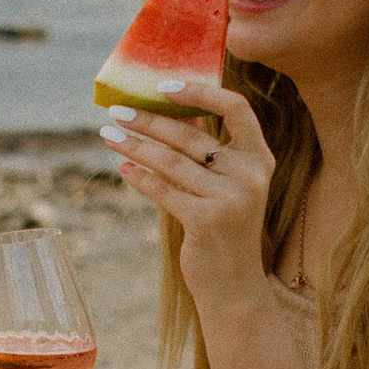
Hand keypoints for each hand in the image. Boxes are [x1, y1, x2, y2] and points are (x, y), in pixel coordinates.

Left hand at [101, 87, 273, 299]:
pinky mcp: (207, 222)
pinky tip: (123, 168)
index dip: (201, 91)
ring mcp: (231, 199)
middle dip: (148, 120)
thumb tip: (170, 107)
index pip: (236, 108)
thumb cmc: (223, 225)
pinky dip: (140, 178)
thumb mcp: (225, 183)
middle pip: (190, 136)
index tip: (164, 86)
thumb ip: (206, 147)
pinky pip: (164, 191)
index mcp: (259, 157)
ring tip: (109, 135)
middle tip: (116, 110)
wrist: (234, 283)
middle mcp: (250, 175)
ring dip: (135, 146)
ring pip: (171, 162)